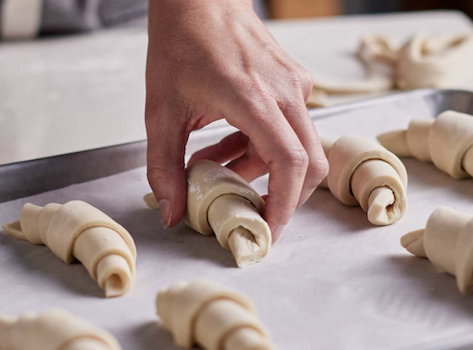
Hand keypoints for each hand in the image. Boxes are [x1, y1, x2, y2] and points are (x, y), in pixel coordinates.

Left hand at [145, 0, 327, 241]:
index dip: (284, 204)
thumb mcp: (161, 111)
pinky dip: (261, 148)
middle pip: (310, 162)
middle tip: (254, 214)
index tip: (268, 228)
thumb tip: (172, 212)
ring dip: (263, 170)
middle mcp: (286, 92)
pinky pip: (289, 128)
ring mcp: (294, 85)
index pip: (290, 162)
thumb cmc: (180, 42)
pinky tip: (226, 145)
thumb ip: (164, 166)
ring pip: (298, 147)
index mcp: (253, 97)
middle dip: (285, 197)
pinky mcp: (293, 83)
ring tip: (220, 171)